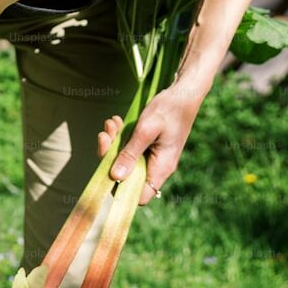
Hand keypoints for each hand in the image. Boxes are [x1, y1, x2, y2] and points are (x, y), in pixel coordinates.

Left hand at [97, 85, 203, 204]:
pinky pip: (129, 148)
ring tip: (111, 123)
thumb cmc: (169, 109)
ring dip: (113, 143)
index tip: (103, 172)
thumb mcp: (146, 131)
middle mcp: (157, 167)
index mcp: (161, 168)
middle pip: (126, 176)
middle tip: (105, 135)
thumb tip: (115, 177)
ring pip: (124, 160)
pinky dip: (120, 137)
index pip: (139, 196)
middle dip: (110, 157)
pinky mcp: (148, 147)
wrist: (184, 91)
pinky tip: (116, 122)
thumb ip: (130, 154)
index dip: (120, 191)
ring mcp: (152, 157)